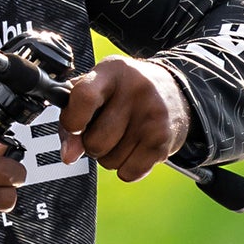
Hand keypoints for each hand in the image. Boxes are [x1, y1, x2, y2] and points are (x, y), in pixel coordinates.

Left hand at [57, 56, 191, 181]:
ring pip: (109, 161)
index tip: (73, 127)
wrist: (174, 91)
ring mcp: (152, 115)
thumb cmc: (126, 91)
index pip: (84, 98)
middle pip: (95, 141)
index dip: (72, 121)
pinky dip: (126, 168)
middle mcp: (136, 90)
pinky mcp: (163, 140)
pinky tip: (135, 147)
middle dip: (92, 143)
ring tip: (123, 135)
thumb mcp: (96, 89)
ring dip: (110, 156)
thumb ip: (72, 117)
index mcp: (112, 71)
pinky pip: (128, 173)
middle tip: (105, 128)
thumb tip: (68, 155)